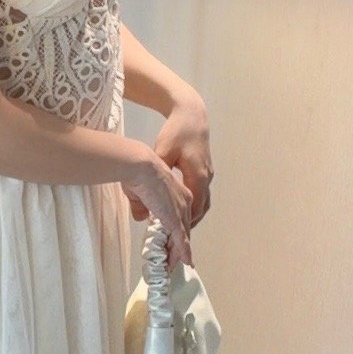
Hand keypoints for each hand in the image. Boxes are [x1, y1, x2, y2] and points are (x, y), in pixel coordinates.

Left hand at [122, 94, 213, 228]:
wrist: (191, 115)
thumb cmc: (177, 131)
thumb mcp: (163, 152)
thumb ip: (156, 176)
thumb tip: (145, 198)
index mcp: (197, 175)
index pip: (194, 208)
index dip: (185, 224)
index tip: (175, 236)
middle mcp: (206, 177)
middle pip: (200, 209)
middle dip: (188, 225)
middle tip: (175, 239)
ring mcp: (207, 174)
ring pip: (203, 203)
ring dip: (191, 216)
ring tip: (177, 230)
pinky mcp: (204, 170)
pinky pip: (201, 195)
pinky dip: (193, 206)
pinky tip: (180, 210)